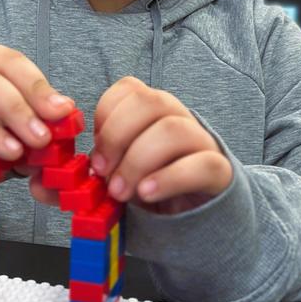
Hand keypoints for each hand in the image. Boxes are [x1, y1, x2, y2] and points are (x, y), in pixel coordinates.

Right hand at [0, 44, 74, 162]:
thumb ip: (21, 131)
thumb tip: (51, 150)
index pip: (15, 62)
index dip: (41, 84)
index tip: (65, 110)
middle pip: (0, 69)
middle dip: (32, 97)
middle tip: (53, 129)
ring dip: (14, 113)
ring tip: (36, 142)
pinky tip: (7, 151)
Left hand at [89, 77, 231, 214]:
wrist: (196, 212)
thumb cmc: (152, 182)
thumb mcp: (122, 168)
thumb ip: (103, 162)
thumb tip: (79, 171)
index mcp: (153, 110)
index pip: (129, 88)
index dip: (106, 114)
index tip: (95, 149)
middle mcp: (178, 116)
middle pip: (150, 102)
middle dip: (117, 136)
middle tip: (102, 171)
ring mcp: (202, 141)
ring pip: (173, 130)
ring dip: (137, 161)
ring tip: (120, 192)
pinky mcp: (221, 171)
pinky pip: (201, 165)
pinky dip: (168, 179)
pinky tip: (147, 193)